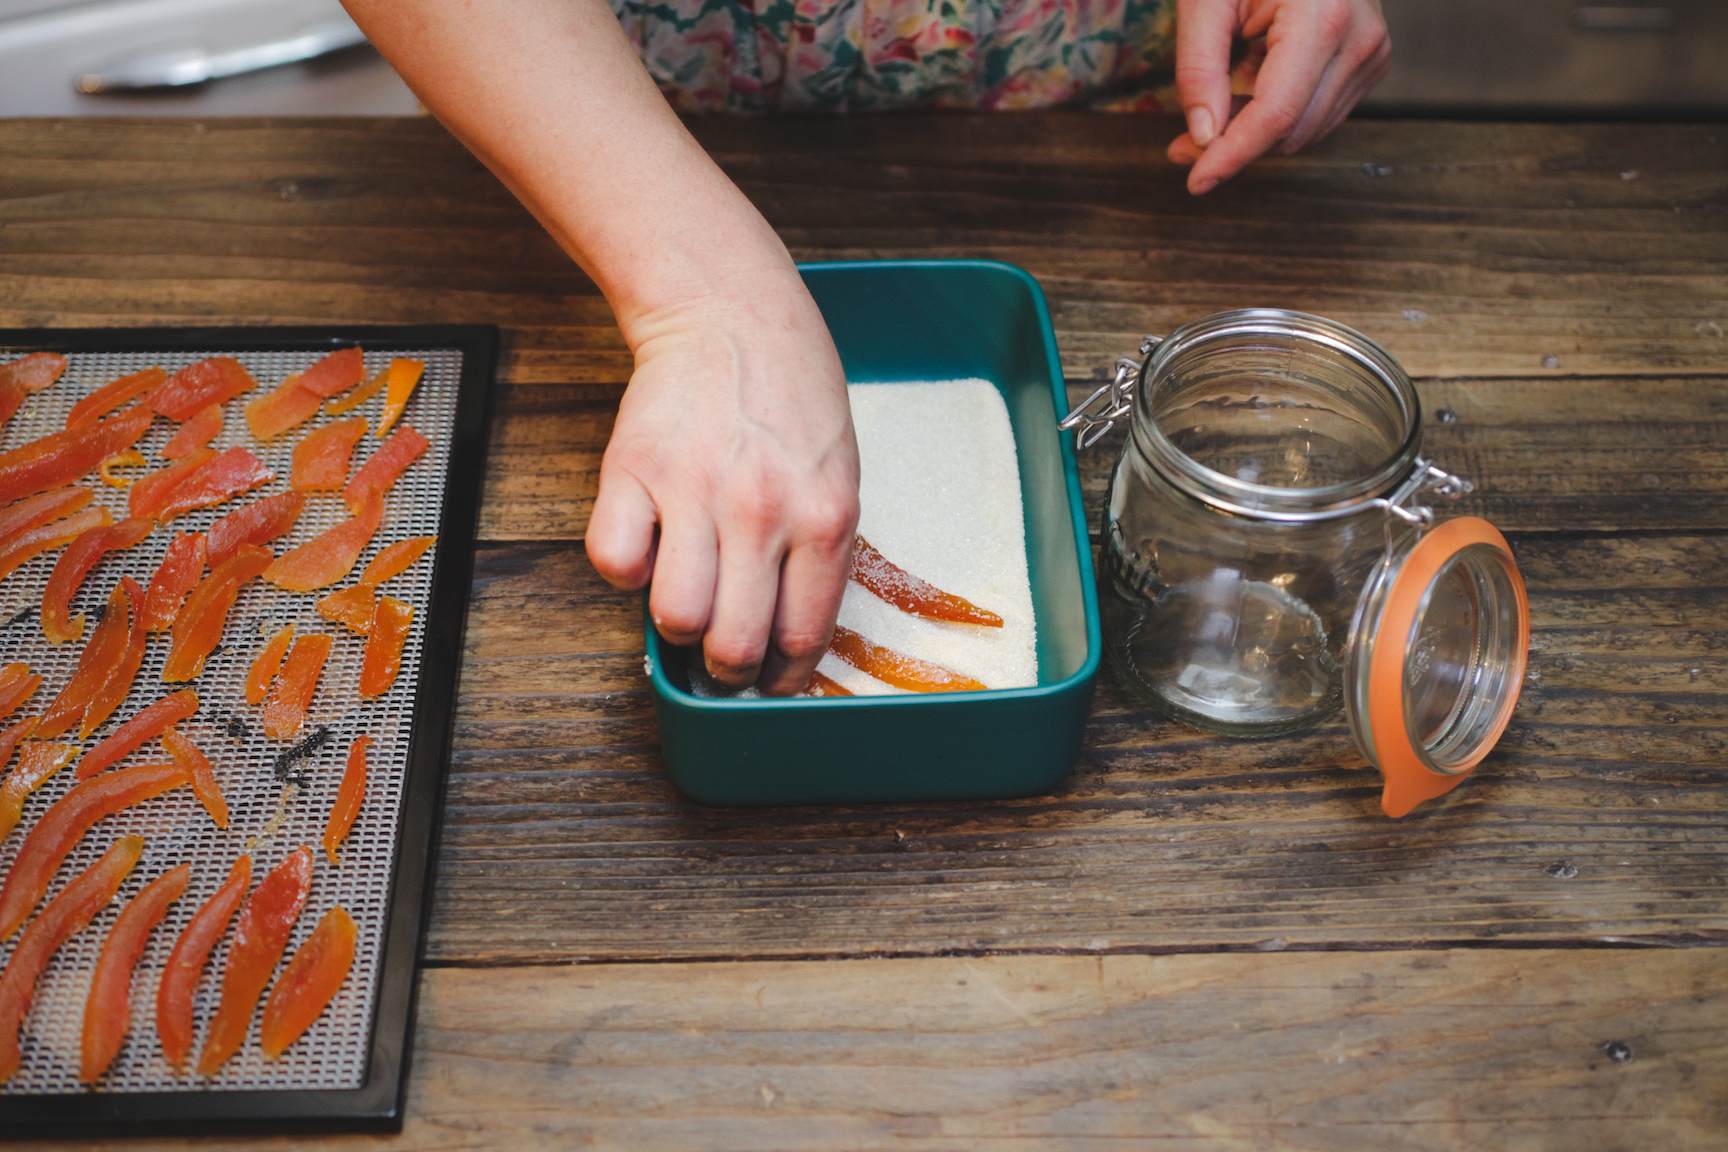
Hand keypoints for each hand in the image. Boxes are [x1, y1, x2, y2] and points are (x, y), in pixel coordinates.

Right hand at [585, 276, 860, 695]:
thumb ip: (817, 552)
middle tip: (722, 656)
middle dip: (726, 668)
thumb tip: (786, 636)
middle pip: (734, 644)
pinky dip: (626, 571)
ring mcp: (695, 491)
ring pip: (675, 616)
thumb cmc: (793, 395)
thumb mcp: (838, 474)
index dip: (780, 678)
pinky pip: (615, 563)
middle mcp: (762, 512)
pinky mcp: (632, 470)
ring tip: (687, 599)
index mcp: (824, 518)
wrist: (730, 314)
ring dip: (678, 624)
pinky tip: (648, 546)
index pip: (801, 635)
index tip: (768, 683)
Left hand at [1168, 0, 1390, 193]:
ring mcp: (1373, 53)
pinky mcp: (1371, 62)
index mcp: (1323, 17)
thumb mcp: (1206, 1)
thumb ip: (1200, 69)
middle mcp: (1360, 39)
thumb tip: (1203, 138)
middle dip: (1234, 146)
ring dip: (1254, 135)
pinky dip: (1278, 119)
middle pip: (1290, 130)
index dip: (1233, 155)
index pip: (1277, 113)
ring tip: (1215, 106)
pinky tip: (1250, 89)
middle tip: (1181, 144)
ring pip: (1304, 131)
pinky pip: (1318, 116)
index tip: (1196, 181)